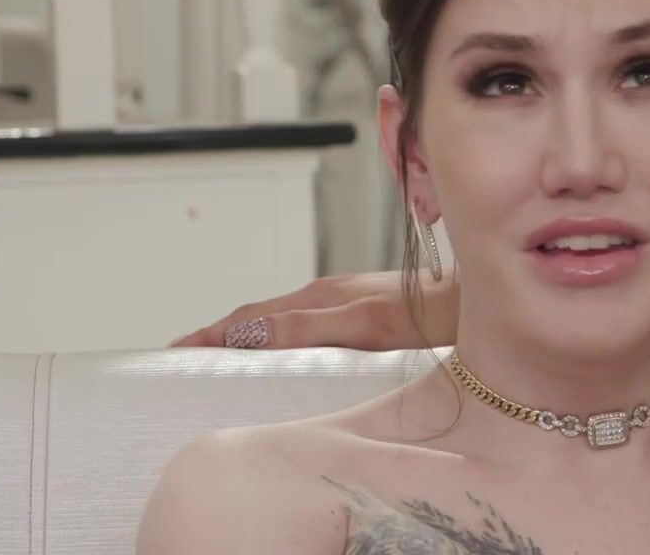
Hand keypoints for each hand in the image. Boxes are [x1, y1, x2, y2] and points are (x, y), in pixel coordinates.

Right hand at [167, 269, 459, 349]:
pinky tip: (278, 347)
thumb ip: (309, 326)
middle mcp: (326, 295)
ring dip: (244, 332)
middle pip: (257, 315)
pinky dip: (276, 333)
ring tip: (216, 351)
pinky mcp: (359, 307)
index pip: (250, 320)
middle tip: (181, 353)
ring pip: (279, 316)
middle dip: (217, 333)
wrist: (474, 300)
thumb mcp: (365, 324)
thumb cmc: (429, 314)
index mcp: (319, 299)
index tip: (175, 350)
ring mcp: (342, 299)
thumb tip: (252, 332)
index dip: (212, 335)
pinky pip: (303, 320)